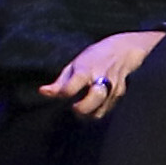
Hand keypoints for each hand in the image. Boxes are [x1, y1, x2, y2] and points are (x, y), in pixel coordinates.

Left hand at [51, 28, 165, 117]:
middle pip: (92, 100)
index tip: (60, 95)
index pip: (71, 87)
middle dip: (80, 109)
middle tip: (74, 106)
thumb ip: (60, 82)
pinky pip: (106, 109)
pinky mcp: (119, 94)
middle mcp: (100, 79)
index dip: (63, 94)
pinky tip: (93, 105)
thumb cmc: (94, 57)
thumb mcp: (74, 64)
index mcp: (85, 69)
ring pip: (99, 110)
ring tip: (82, 107)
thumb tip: (43, 92)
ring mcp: (112, 88)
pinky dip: (97, 110)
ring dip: (88, 113)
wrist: (123, 51)